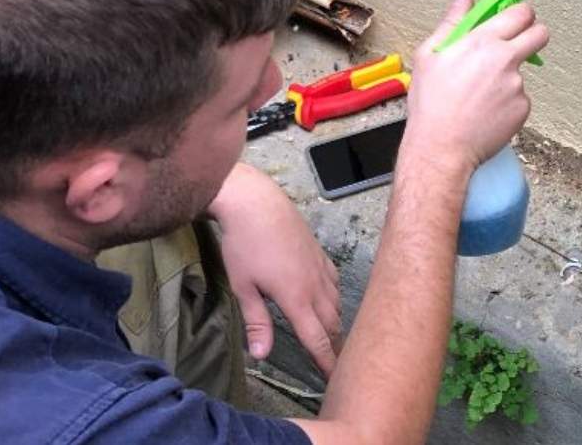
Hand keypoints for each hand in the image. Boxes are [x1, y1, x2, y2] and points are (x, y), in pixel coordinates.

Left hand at [210, 163, 341, 376]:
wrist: (256, 202)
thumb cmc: (244, 246)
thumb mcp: (244, 287)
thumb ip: (257, 323)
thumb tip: (262, 356)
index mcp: (296, 299)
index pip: (317, 339)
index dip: (327, 362)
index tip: (335, 378)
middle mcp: (315, 286)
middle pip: (332, 324)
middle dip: (334, 346)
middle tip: (335, 363)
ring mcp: (320, 268)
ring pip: (337, 303)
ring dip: (336, 323)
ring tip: (333, 337)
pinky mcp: (319, 253)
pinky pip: (335, 282)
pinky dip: (335, 297)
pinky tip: (330, 300)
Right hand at [404, 0, 548, 170]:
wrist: (441, 147)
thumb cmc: (430, 104)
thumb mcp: (430, 55)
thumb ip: (453, 21)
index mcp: (482, 41)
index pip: (520, 12)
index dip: (520, 13)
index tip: (515, 18)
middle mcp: (505, 59)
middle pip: (540, 34)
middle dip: (533, 34)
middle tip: (516, 45)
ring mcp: (517, 85)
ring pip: (523, 71)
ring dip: (508, 76)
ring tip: (479, 95)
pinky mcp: (523, 108)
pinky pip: (519, 97)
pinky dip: (507, 102)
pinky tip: (485, 111)